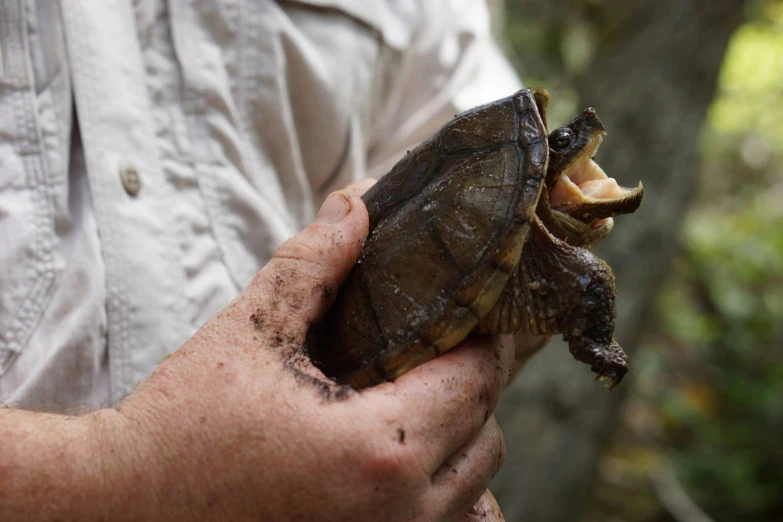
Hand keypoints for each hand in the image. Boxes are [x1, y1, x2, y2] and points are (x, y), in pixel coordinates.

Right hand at [108, 186, 514, 520]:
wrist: (124, 506)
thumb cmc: (181, 423)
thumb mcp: (250, 331)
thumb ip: (312, 264)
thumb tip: (354, 206)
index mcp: (379, 448)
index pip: (476, 380)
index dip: (482, 337)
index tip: (474, 311)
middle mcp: (399, 511)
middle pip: (486, 434)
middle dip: (473, 385)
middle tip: (441, 347)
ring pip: (473, 483)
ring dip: (462, 436)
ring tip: (421, 395)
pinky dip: (443, 489)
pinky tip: (404, 456)